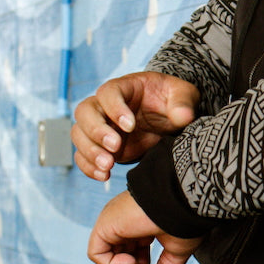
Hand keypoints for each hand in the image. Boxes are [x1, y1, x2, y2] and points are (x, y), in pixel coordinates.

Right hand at [72, 71, 199, 180]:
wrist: (166, 116)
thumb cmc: (172, 100)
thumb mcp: (184, 95)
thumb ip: (183, 103)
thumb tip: (183, 115)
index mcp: (124, 87)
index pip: (108, 92)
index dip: (114, 108)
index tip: (131, 126)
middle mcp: (105, 105)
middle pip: (84, 111)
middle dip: (96, 131)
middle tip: (115, 147)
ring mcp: (100, 125)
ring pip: (79, 134)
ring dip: (89, 151)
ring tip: (109, 165)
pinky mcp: (99, 145)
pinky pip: (82, 154)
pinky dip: (88, 166)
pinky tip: (104, 175)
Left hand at [87, 190, 202, 263]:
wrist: (180, 201)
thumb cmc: (183, 218)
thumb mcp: (177, 248)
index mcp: (141, 224)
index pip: (135, 252)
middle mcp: (124, 222)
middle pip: (121, 256)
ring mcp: (113, 223)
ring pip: (109, 257)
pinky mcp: (104, 225)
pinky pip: (97, 253)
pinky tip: (130, 262)